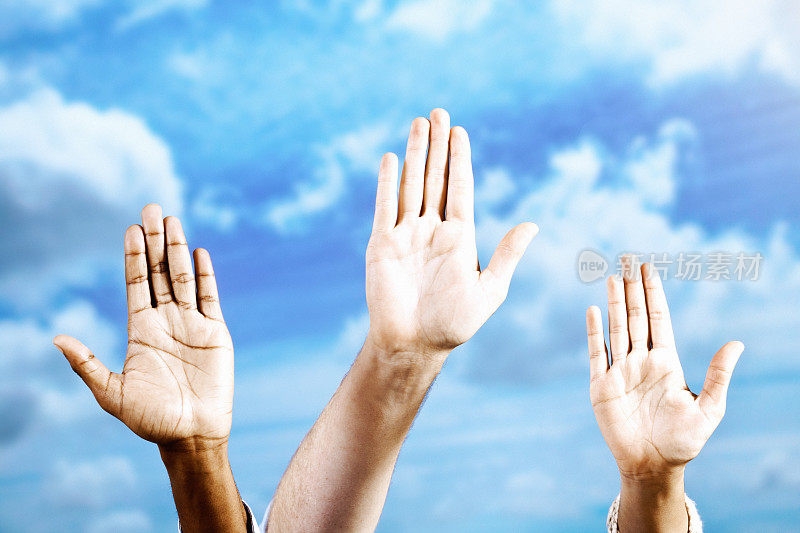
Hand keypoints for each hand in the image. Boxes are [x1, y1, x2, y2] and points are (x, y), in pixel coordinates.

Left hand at [54, 204, 232, 447]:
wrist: (191, 435)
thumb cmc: (150, 420)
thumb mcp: (111, 393)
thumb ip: (86, 364)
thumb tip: (55, 337)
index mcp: (140, 330)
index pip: (135, 283)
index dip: (133, 256)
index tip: (131, 228)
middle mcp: (165, 321)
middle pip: (158, 272)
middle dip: (156, 240)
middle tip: (152, 208)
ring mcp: (192, 324)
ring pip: (184, 277)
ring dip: (179, 249)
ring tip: (174, 220)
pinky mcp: (216, 333)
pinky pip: (211, 298)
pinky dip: (207, 275)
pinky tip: (200, 252)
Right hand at [365, 109, 537, 360]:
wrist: (414, 345)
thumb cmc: (453, 324)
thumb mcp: (488, 289)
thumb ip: (507, 255)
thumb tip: (533, 224)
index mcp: (460, 237)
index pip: (461, 188)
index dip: (460, 158)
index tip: (460, 131)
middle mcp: (432, 230)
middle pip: (436, 178)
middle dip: (438, 145)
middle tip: (438, 112)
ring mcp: (406, 235)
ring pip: (412, 185)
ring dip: (415, 154)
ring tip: (418, 123)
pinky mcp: (382, 244)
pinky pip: (385, 207)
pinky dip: (387, 183)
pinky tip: (390, 159)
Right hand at [586, 258, 743, 480]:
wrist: (652, 466)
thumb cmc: (683, 441)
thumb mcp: (709, 409)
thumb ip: (719, 375)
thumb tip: (737, 343)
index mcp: (666, 362)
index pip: (658, 320)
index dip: (654, 294)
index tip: (650, 269)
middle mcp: (641, 361)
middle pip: (635, 317)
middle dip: (632, 289)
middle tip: (628, 260)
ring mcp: (620, 372)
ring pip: (616, 329)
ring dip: (615, 303)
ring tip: (614, 277)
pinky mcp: (601, 386)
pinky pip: (596, 354)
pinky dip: (594, 332)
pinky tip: (593, 311)